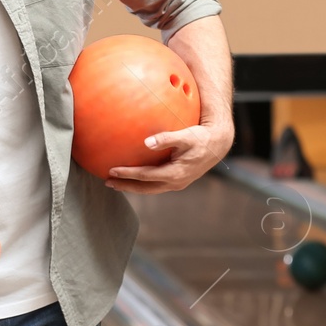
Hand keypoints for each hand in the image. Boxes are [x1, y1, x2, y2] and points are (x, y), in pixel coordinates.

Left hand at [105, 122, 234, 194]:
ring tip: (115, 183)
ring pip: (150, 189)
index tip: (112, 170)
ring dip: (132, 187)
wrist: (218, 145)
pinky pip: (155, 184)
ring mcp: (177, 183)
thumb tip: (147, 142)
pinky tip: (133, 176)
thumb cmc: (201, 138)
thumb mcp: (186, 136)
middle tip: (107, 182)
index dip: (128, 175)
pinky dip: (142, 183)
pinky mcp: (177, 180)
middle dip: (126, 186)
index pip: (145, 176)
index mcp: (175, 174)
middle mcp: (175, 182)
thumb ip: (167, 138)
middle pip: (145, 188)